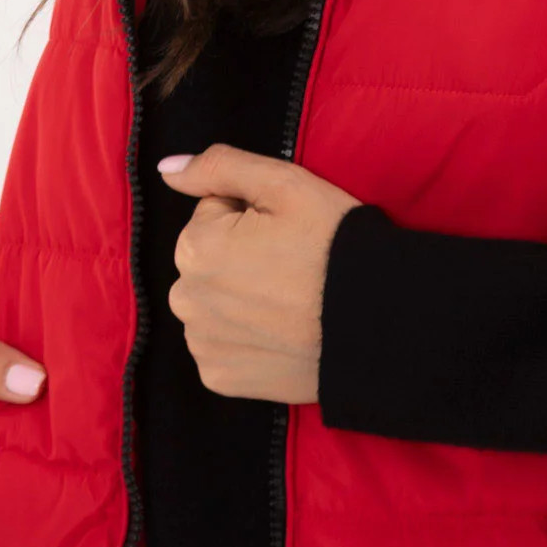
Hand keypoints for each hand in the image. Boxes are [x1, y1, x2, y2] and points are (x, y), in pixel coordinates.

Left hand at [157, 144, 361, 404]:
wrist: (379, 323)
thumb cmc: (334, 246)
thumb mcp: (285, 184)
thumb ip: (219, 166)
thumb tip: (168, 169)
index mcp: (195, 247)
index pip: (213, 215)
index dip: (253, 218)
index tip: (286, 233)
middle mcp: (185, 300)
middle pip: (209, 262)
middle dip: (240, 258)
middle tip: (293, 266)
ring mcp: (202, 344)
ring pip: (214, 305)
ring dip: (241, 300)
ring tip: (291, 301)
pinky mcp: (221, 379)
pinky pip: (222, 347)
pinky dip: (246, 340)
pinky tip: (282, 333)